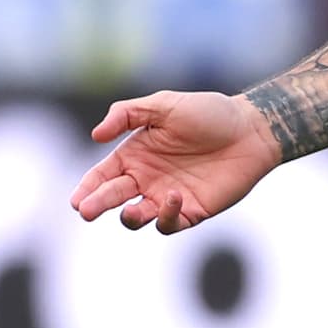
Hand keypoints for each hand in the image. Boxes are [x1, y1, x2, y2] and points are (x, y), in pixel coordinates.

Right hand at [72, 91, 282, 233]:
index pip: (102, 176)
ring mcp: (168, 197)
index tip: (76, 198)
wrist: (252, 129)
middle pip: (113, 198)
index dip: (87, 188)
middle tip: (85, 211)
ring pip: (137, 218)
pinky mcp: (192, 210)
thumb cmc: (209, 113)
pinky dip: (166, 216)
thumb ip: (127, 114)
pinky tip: (173, 196)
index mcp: (135, 155)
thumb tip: (95, 135)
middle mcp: (147, 179)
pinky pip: (170, 223)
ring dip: (130, 218)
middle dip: (96, 205)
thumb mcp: (164, 105)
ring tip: (130, 211)